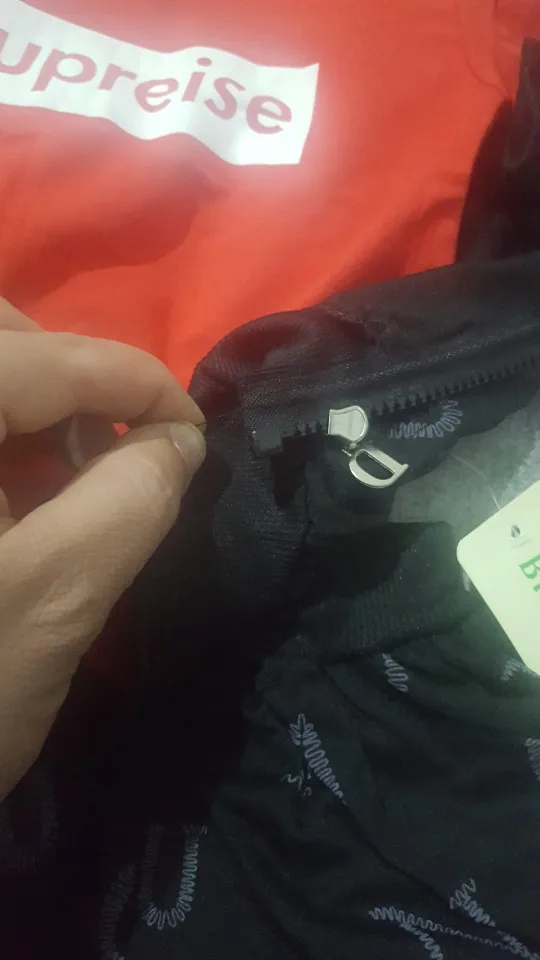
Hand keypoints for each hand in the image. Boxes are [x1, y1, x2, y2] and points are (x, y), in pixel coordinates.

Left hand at [0, 301, 205, 799]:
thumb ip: (130, 501)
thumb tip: (178, 439)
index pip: (35, 357)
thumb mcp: (51, 603)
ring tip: (67, 486)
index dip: (131, 379)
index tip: (192, 431)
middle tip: (114, 446)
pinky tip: (16, 506)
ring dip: (29, 412)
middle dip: (64, 375)